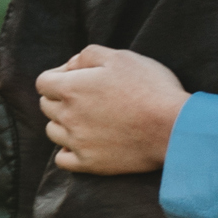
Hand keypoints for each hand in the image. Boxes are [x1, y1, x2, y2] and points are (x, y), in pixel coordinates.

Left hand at [36, 47, 186, 174]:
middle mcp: (67, 115)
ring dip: (64, 124)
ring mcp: (76, 141)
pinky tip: (85, 143)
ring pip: (53, 131)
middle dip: (61, 99)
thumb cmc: (151, 88)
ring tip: (90, 121)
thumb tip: (71, 65)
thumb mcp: (122, 57)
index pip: (43, 82)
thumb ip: (88, 54)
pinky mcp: (88, 162)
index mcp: (71, 88)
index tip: (78, 77)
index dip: (58, 76)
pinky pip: (62, 159)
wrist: (174, 128)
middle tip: (90, 98)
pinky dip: (68, 151)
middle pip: (47, 106)